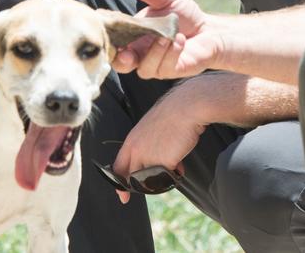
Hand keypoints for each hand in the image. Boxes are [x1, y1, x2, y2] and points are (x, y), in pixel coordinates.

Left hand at [111, 86, 203, 203]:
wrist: (186, 108)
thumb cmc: (173, 115)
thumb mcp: (152, 128)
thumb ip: (148, 145)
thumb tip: (153, 160)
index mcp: (132, 140)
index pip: (118, 167)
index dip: (120, 183)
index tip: (123, 195)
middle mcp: (137, 150)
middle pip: (133, 177)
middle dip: (141, 186)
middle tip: (151, 188)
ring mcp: (149, 157)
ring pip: (150, 178)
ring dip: (161, 177)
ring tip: (173, 168)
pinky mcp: (164, 161)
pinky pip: (168, 176)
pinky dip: (175, 174)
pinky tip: (180, 168)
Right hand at [113, 0, 223, 79]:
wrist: (208, 29)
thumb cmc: (184, 15)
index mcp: (133, 36)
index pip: (114, 43)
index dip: (107, 40)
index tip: (109, 30)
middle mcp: (140, 53)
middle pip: (121, 65)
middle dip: (121, 61)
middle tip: (127, 53)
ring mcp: (155, 64)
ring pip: (144, 68)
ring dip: (155, 52)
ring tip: (167, 35)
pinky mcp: (170, 71)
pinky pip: (164, 67)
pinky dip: (171, 53)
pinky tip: (180, 40)